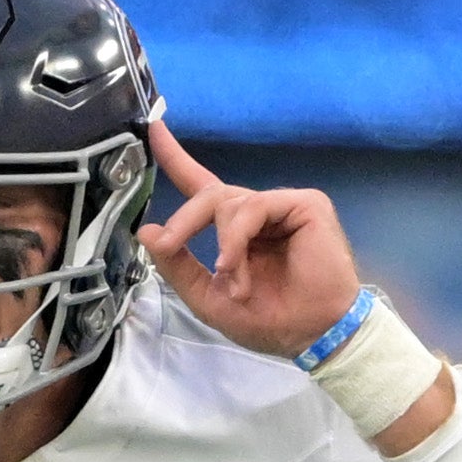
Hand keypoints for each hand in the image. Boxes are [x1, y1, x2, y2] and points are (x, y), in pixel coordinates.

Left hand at [135, 121, 362, 357]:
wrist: (313, 334)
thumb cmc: (268, 321)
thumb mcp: (208, 297)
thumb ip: (177, 265)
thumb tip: (147, 231)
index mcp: (235, 231)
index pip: (202, 187)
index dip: (178, 158)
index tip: (154, 127)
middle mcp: (257, 213)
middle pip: (209, 195)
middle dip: (184, 220)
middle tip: (171, 244)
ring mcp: (281, 206)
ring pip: (228, 202)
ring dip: (222, 246)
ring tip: (233, 283)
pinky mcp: (304, 204)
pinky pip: (252, 207)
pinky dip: (237, 238)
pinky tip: (236, 265)